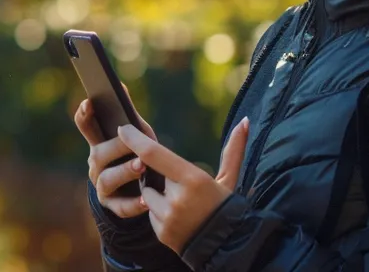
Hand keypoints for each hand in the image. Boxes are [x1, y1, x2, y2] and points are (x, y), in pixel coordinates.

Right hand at [73, 99, 158, 218]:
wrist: (143, 191)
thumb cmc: (138, 155)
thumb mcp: (138, 134)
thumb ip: (128, 113)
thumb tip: (121, 85)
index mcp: (99, 143)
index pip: (86, 127)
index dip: (84, 115)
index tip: (89, 103)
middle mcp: (96, 164)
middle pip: (98, 154)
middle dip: (116, 148)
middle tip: (133, 144)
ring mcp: (102, 186)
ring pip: (107, 180)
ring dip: (124, 172)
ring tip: (141, 166)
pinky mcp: (113, 206)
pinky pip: (121, 206)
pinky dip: (134, 204)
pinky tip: (147, 199)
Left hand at [118, 117, 251, 252]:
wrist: (227, 246)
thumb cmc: (226, 207)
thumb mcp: (229, 179)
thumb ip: (234, 150)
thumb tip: (245, 121)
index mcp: (194, 179)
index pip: (153, 154)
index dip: (134, 139)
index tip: (123, 128)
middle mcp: (178, 198)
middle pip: (150, 176)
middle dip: (158, 177)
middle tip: (179, 187)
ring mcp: (168, 217)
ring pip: (148, 196)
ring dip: (158, 196)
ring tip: (182, 205)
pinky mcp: (161, 233)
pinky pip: (150, 215)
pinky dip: (160, 213)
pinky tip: (178, 219)